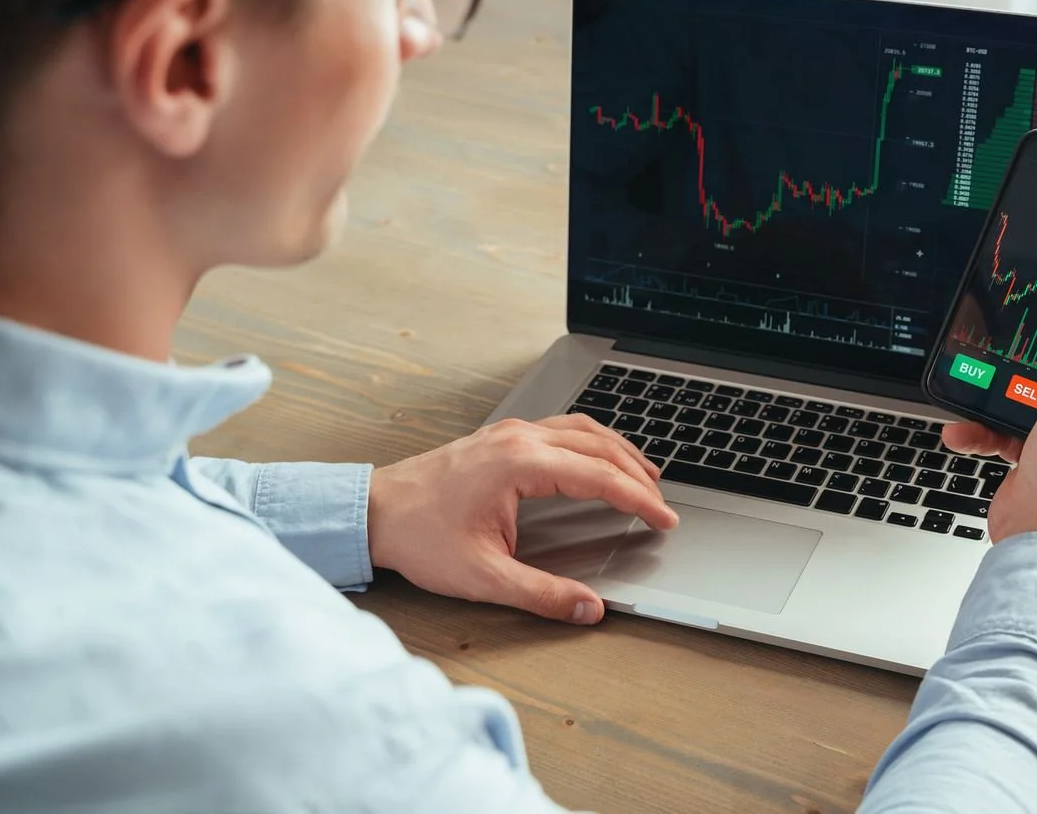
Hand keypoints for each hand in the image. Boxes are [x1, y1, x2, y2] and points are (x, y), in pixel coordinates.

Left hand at [367, 415, 678, 623]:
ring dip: (618, 451)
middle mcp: (520, 439)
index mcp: (520, 465)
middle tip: (661, 503)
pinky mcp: (501, 437)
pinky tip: (597, 457)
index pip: (599, 477)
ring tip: (645, 475)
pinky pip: (562, 428)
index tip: (663, 519)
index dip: (638, 499)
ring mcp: (510, 433)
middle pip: (599, 446)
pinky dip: (592, 442)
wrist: (373, 511)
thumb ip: (541, 594)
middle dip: (637, 474)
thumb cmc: (419, 537)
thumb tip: (588, 608)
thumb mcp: (483, 577)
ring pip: (583, 430)